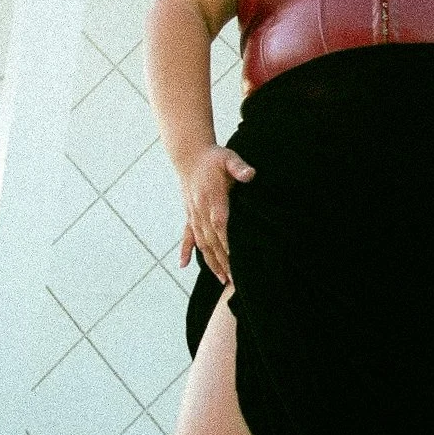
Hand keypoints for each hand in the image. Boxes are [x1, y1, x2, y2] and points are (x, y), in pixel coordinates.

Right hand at [179, 146, 254, 283]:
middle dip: (224, 261)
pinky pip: (186, 236)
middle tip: (236, 279)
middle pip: (212, 240)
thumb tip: (250, 174)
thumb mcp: (228, 158)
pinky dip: (185, 250)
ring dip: (211, 262)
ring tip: (223, 279)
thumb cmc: (214, 158)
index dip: (226, 242)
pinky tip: (183, 265)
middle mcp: (200, 210)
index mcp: (212, 198)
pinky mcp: (190, 215)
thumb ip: (239, 167)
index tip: (235, 258)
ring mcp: (194, 214)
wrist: (190, 155)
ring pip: (202, 243)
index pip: (220, 224)